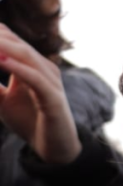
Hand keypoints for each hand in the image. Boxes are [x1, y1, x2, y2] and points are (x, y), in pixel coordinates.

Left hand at [0, 24, 80, 164]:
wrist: (52, 147)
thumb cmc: (29, 120)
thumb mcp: (2, 98)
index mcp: (32, 64)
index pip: (9, 38)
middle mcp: (44, 68)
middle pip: (16, 42)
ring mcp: (51, 82)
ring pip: (26, 55)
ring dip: (2, 46)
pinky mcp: (54, 98)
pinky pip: (35, 78)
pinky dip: (18, 68)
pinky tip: (1, 60)